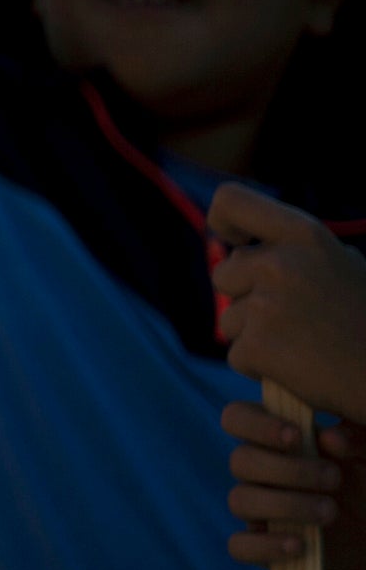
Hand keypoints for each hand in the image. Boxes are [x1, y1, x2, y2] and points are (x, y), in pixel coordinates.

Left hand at [212, 182, 365, 417]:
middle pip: (225, 274)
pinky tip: (300, 368)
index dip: (223, 220)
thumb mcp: (345, 266)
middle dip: (247, 297)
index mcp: (305, 235)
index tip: (233, 241)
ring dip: (254, 335)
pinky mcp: (257, 346)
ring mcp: (265, 306)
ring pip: (229, 319)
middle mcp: (280, 264)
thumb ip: (298, 251)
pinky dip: (260, 366)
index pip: (231, 201)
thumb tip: (250, 245)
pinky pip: (237, 355)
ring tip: (303, 345)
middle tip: (292, 319)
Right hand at [222, 401, 365, 569]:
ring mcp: (261, 512)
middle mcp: (261, 473)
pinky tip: (300, 546)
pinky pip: (239, 546)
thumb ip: (353, 441)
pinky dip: (264, 545)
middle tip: (335, 479)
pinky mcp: (265, 549)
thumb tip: (327, 437)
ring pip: (239, 500)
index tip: (297, 436)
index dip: (257, 425)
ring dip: (285, 505)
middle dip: (288, 470)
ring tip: (331, 513)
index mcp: (277, 441)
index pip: (238, 418)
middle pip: (240, 461)